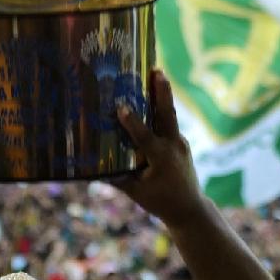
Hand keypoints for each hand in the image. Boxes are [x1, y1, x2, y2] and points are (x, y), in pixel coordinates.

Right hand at [115, 71, 206, 227]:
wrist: (189, 209)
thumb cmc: (160, 201)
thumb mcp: (136, 193)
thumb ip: (116, 179)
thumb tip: (90, 169)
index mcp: (162, 158)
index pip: (145, 137)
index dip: (132, 122)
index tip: (121, 107)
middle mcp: (173, 146)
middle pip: (168, 114)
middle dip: (163, 92)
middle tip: (157, 71)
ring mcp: (180, 143)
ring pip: (170, 115)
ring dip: (164, 94)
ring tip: (157, 74)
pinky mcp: (180, 143)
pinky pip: (170, 123)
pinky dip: (161, 110)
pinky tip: (152, 98)